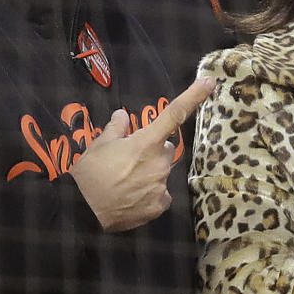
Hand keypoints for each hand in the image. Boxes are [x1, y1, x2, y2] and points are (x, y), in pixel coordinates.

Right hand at [70, 77, 214, 230]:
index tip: (210, 82)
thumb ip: (116, 127)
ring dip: (148, 173)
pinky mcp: (159, 205)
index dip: (193, 96)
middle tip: (127, 160)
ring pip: (161, 172)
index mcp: (146, 142)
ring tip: (124, 181)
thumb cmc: (90, 174)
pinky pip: (161, 193)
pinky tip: (131, 196)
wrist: (84, 211)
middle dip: (151, 150)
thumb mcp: (98, 144)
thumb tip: (123, 115)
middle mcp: (159, 162)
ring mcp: (161, 185)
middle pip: (164, 148)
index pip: (174, 113)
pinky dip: (149, 193)